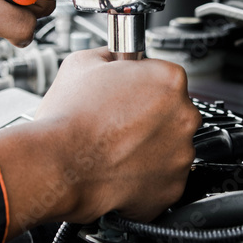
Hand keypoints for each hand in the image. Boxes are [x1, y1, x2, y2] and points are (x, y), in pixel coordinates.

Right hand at [0, 48, 200, 236]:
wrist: (58, 166)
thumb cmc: (69, 120)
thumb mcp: (82, 63)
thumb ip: (109, 55)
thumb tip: (111, 58)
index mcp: (169, 80)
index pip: (166, 77)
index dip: (143, 85)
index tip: (129, 94)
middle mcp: (184, 116)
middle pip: (173, 112)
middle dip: (150, 117)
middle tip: (119, 122)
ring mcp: (182, 154)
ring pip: (170, 146)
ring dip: (150, 146)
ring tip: (117, 147)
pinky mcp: (173, 186)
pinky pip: (165, 177)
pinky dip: (147, 175)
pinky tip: (122, 167)